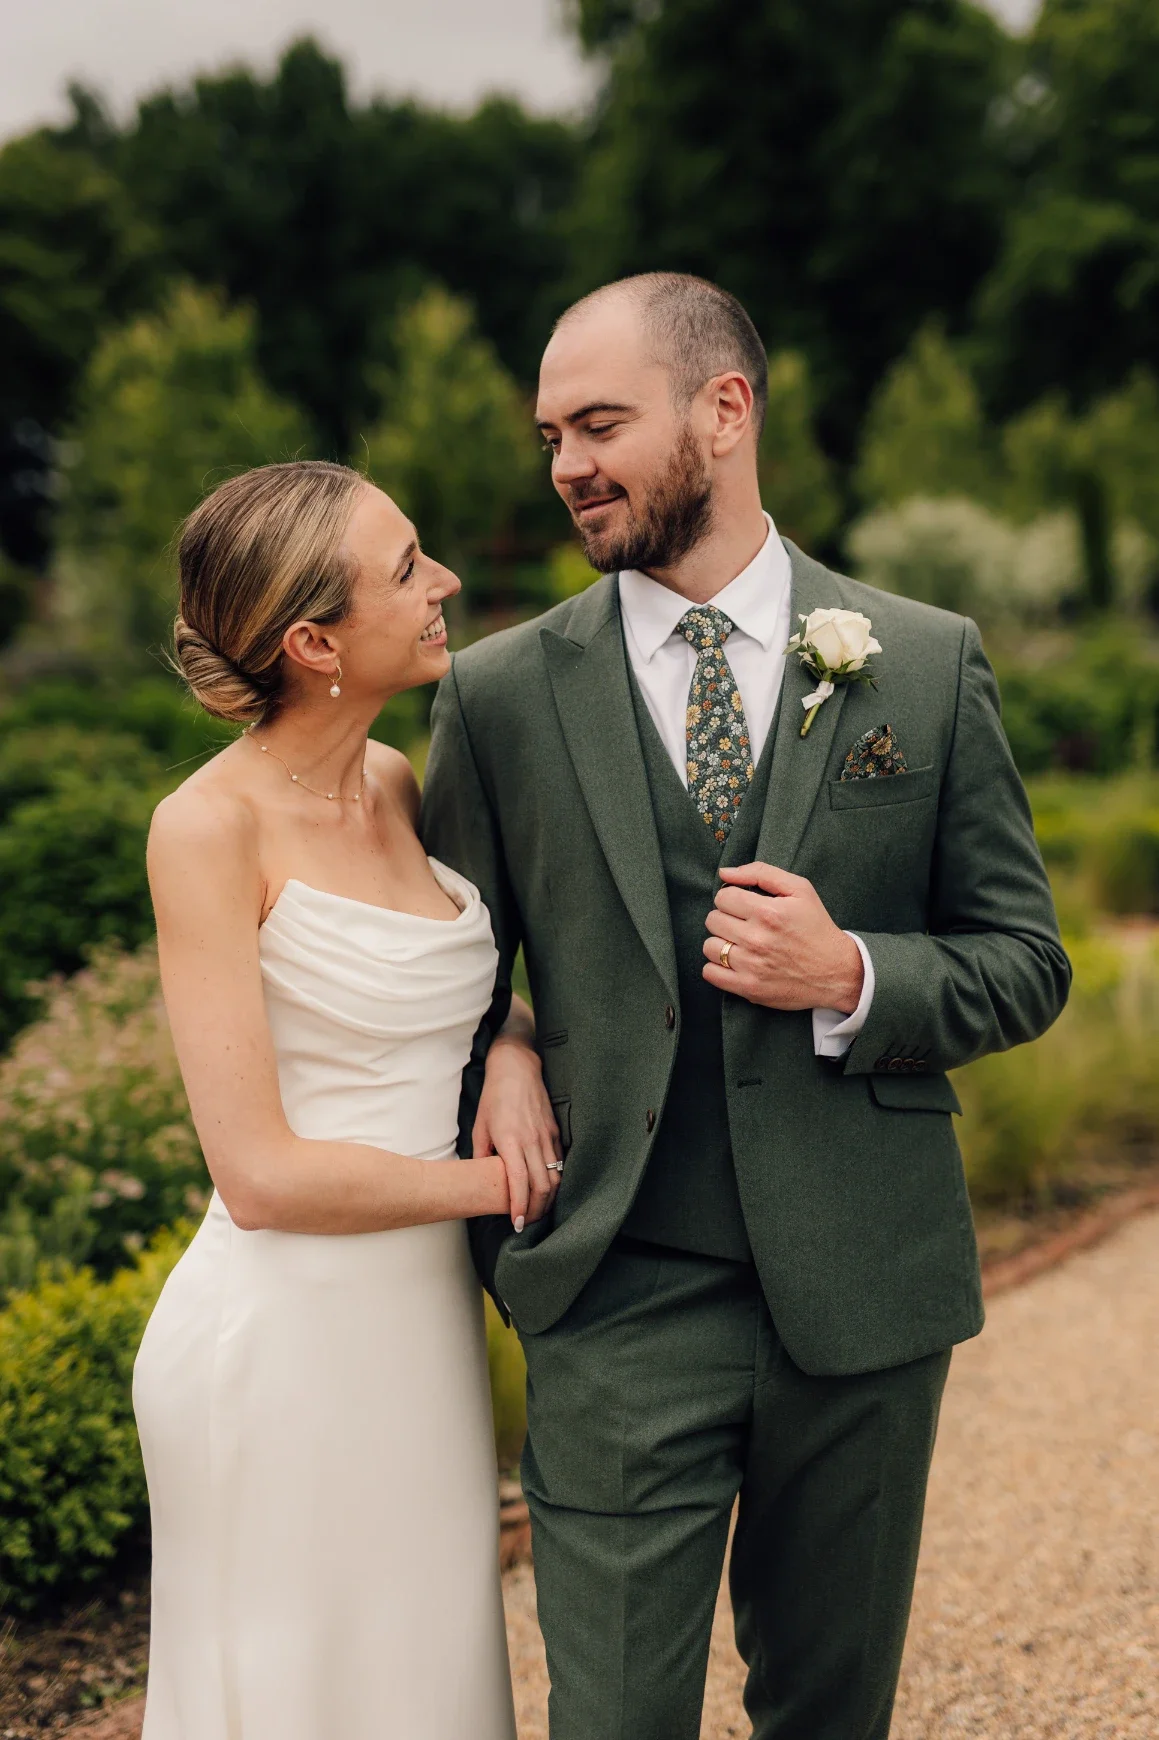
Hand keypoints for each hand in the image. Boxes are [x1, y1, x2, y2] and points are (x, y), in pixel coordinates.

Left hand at [473, 1038, 562, 1231]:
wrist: (517, 1068)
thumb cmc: (494, 1096)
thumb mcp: (480, 1126)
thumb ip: (482, 1154)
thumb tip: (483, 1178)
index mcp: (510, 1140)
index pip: (519, 1181)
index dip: (520, 1206)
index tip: (518, 1222)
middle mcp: (531, 1140)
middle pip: (542, 1185)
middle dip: (537, 1209)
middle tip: (529, 1223)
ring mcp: (546, 1136)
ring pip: (555, 1177)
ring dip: (549, 1199)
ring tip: (539, 1210)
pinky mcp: (555, 1131)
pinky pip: (559, 1163)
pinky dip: (555, 1180)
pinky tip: (547, 1189)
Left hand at [702, 862, 863, 1012]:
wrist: (837, 972)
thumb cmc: (817, 927)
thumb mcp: (800, 889)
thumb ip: (761, 873)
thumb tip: (724, 873)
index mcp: (768, 912)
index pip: (723, 897)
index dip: (733, 899)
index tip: (745, 906)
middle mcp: (757, 939)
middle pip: (713, 920)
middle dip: (726, 919)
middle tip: (744, 925)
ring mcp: (751, 966)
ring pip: (709, 946)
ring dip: (721, 943)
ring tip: (739, 944)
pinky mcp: (749, 988)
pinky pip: (709, 973)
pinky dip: (717, 967)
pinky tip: (733, 962)